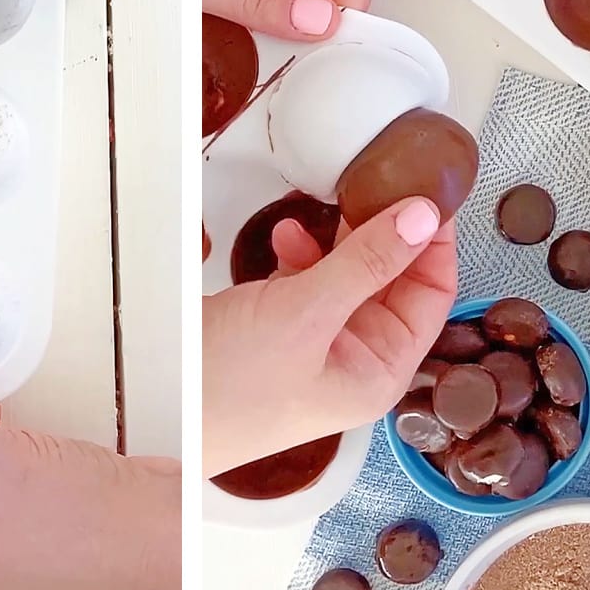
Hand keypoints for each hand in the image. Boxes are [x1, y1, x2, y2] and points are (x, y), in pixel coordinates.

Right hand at [202, 198, 456, 475]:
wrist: (156, 409)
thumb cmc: (231, 385)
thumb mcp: (307, 315)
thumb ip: (366, 261)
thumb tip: (423, 215)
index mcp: (379, 369)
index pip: (430, 295)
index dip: (432, 242)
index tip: (427, 187)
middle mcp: (354, 358)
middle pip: (390, 281)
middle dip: (383, 233)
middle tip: (375, 179)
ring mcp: (313, 343)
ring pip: (345, 276)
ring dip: (336, 241)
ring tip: (324, 205)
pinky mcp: (275, 330)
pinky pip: (304, 282)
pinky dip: (299, 255)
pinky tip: (283, 236)